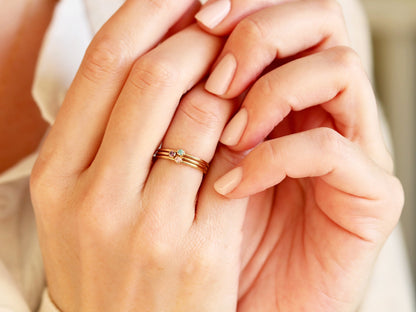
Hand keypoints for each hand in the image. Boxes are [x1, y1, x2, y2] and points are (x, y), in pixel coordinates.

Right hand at [30, 1, 248, 310]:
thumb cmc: (111, 272)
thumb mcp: (80, 209)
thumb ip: (103, 143)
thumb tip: (143, 65)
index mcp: (56, 179)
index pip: (105, 64)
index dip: (150, 14)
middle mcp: (92, 198)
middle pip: (153, 77)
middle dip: (197, 39)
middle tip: (222, 27)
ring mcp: (145, 227)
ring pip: (199, 114)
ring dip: (229, 82)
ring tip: (241, 73)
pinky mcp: (198, 251)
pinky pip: (232, 165)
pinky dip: (246, 132)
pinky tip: (252, 123)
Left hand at [196, 0, 403, 310]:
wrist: (241, 302)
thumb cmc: (208, 232)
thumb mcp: (187, 159)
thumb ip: (187, 105)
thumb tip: (167, 47)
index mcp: (281, 91)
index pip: (277, 15)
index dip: (240, 7)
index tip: (192, 21)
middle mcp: (321, 109)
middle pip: (317, 22)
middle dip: (261, 35)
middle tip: (215, 75)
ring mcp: (351, 146)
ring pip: (337, 69)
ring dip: (273, 90)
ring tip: (226, 131)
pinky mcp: (368, 192)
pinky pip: (333, 148)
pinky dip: (277, 155)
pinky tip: (232, 184)